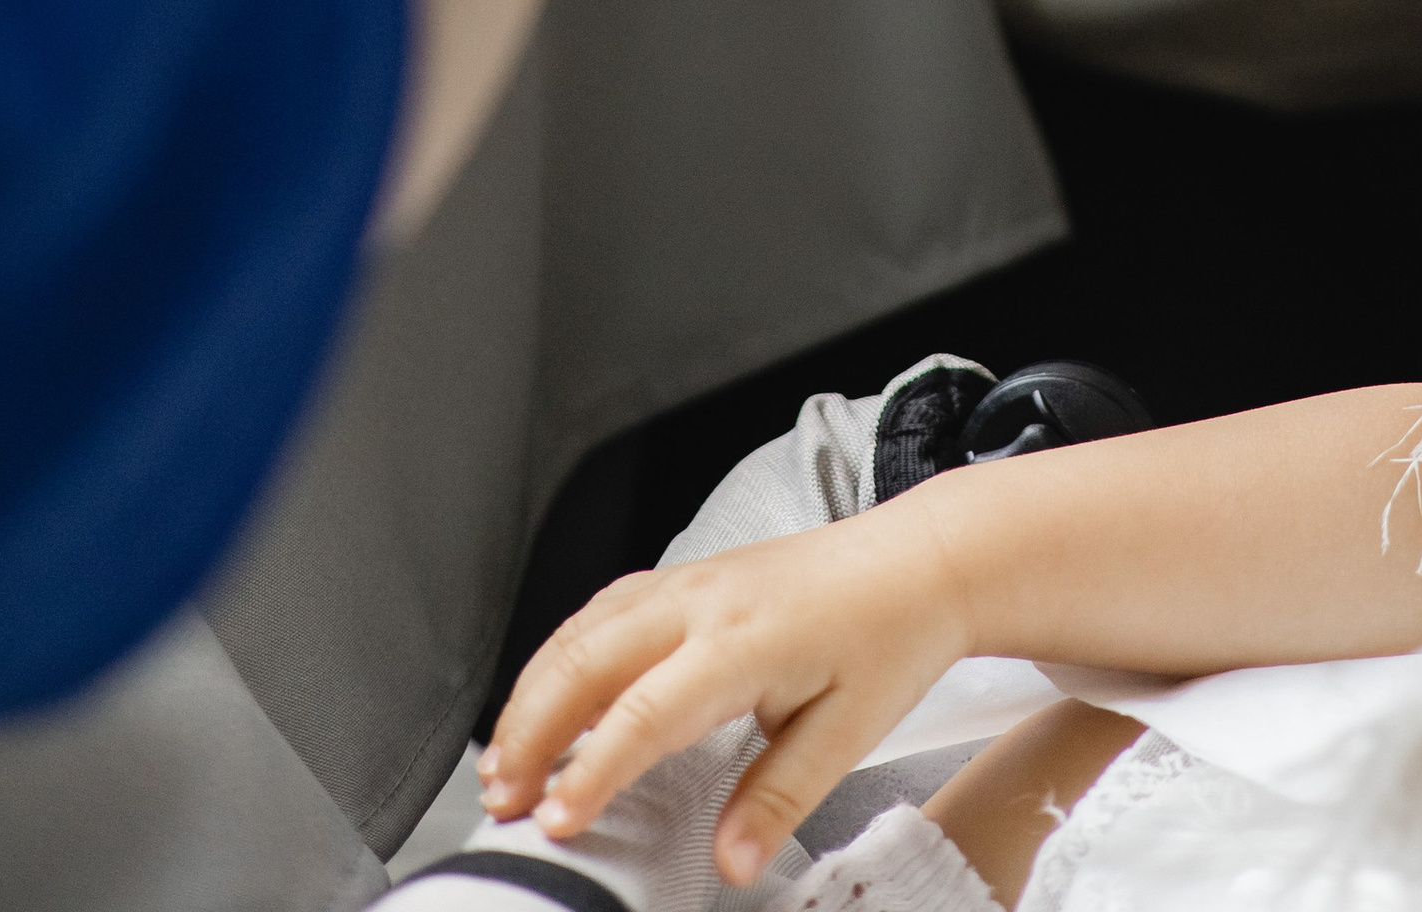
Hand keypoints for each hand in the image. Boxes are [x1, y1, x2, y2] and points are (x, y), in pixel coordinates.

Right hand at [479, 497, 975, 877]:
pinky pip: (606, 607)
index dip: (592, 767)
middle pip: (589, 658)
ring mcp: (691, 579)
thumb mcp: (849, 732)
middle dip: (532, 728)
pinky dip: (562, 652)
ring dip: (535, 689)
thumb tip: (728, 863)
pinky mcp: (689, 575)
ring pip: (585, 627)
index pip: (646, 709)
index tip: (553, 820)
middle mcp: (703, 600)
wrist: (920, 559)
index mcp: (743, 641)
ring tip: (503, 759)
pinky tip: (547, 692)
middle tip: (501, 797)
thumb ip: (780, 798)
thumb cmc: (889, 638)